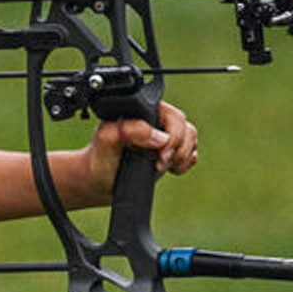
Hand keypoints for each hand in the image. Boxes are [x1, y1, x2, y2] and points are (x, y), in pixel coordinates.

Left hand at [84, 101, 198, 196]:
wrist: (100, 180)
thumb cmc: (101, 157)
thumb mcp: (107, 139)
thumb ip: (129, 130)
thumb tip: (160, 136)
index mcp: (142, 110)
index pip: (172, 115)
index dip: (172, 135)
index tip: (158, 152)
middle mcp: (156, 120)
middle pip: (186, 128)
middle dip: (177, 149)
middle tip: (159, 162)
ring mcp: (165, 136)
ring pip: (191, 140)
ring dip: (180, 157)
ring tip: (160, 166)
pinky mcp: (171, 151)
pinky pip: (192, 154)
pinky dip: (184, 163)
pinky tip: (169, 169)